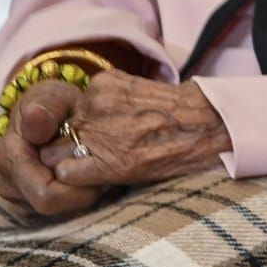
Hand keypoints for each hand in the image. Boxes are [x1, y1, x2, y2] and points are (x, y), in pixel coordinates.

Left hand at [0, 69, 231, 216]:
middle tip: (81, 161)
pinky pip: (65, 173)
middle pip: (53, 133)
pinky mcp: (107, 159)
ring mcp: (98, 130)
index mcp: (102, 83)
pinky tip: (96, 183)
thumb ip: (108, 103)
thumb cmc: (183, 113)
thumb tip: (84, 125)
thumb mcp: (138, 93)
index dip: (68, 131)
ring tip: (92, 173)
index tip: (80, 142)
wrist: (214, 125)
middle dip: (61, 149)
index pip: (62, 111)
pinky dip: (74, 182)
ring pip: (53, 154)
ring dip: (66, 166)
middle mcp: (93, 103)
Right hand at [0, 78, 100, 217]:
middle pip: (54, 208)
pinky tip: (92, 181)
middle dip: (84, 194)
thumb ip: (45, 109)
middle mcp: (10, 184)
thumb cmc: (52, 105)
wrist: (46, 115)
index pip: (45, 193)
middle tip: (109, 174)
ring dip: (83, 197)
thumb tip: (35, 118)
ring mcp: (19, 199)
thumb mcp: (51, 98)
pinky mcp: (31, 206)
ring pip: (59, 214)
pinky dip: (79, 199)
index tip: (102, 169)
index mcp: (10, 159)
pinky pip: (60, 213)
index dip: (78, 186)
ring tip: (101, 174)